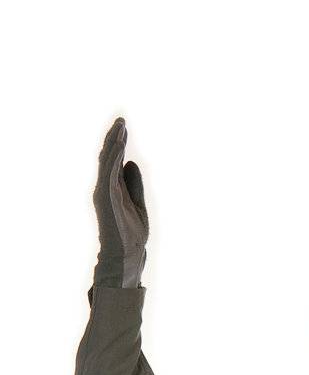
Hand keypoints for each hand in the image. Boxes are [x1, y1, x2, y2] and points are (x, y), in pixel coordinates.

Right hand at [92, 116, 148, 289]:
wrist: (127, 254)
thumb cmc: (131, 234)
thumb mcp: (137, 203)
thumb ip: (134, 184)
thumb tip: (131, 162)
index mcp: (114, 188)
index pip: (114, 161)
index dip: (119, 143)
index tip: (124, 126)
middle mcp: (106, 188)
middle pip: (108, 157)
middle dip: (114, 138)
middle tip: (121, 120)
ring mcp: (104, 192)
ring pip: (107, 162)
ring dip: (113, 143)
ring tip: (120, 127)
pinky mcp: (106, 198)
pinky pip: (109, 174)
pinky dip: (113, 159)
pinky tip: (119, 146)